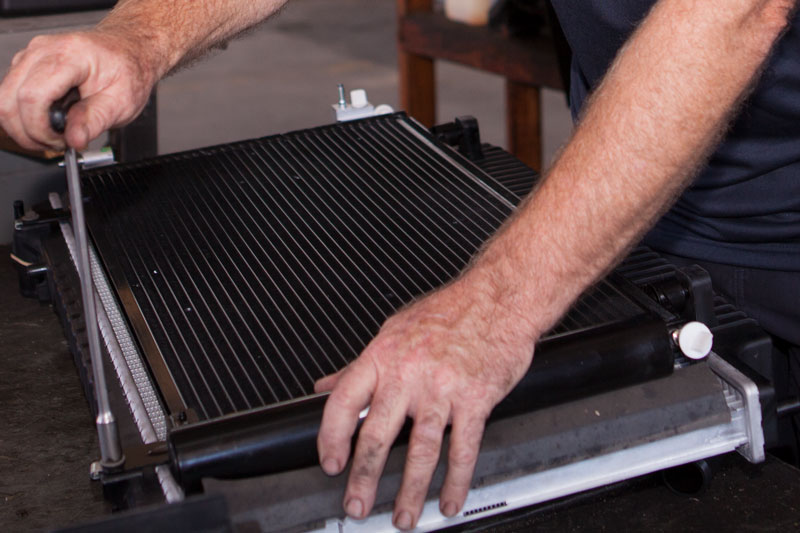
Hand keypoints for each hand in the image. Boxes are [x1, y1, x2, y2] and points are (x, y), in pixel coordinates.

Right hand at [0, 30, 157, 150]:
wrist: (128, 50)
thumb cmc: (127, 69)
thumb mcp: (122, 101)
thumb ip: (96, 120)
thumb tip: (75, 139)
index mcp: (69, 56)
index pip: (33, 96)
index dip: (40, 128)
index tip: (61, 141)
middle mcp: (43, 51)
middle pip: (9, 99)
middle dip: (28, 132)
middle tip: (58, 142)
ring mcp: (30, 56)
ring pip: (4, 99)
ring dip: (24, 126)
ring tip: (56, 133)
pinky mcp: (26, 66)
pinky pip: (10, 96)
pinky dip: (25, 116)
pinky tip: (49, 121)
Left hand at [315, 273, 535, 529]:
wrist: (499, 298)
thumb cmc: (449, 312)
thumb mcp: (393, 331)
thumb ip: (359, 366)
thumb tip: (326, 386)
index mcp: (383, 355)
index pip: (344, 402)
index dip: (331, 437)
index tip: (330, 463)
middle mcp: (409, 374)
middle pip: (378, 434)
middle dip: (363, 477)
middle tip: (356, 504)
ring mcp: (443, 388)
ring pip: (421, 450)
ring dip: (410, 490)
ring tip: (403, 516)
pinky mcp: (476, 400)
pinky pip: (463, 449)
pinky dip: (455, 481)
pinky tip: (448, 500)